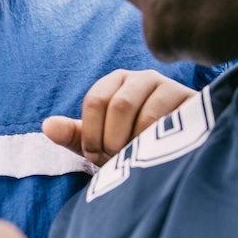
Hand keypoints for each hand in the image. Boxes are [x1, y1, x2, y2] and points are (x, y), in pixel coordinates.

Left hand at [43, 69, 195, 165]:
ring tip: (138, 156)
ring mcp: (168, 87)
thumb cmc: (130, 146)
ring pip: (143, 113)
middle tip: (118, 158)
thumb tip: (47, 126)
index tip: (96, 155)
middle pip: (118, 105)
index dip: (92, 134)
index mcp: (114, 82)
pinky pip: (168, 120)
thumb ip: (73, 135)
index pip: (95, 101)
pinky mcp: (190, 102)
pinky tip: (156, 152)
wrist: (174, 155)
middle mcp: (141, 78)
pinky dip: (155, 142)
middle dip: (113, 139)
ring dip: (135, 142)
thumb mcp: (99, 143)